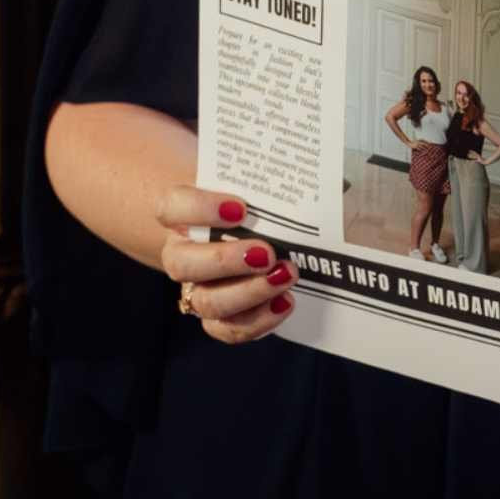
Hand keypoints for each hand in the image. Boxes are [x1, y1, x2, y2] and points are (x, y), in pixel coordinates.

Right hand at [158, 189, 296, 342]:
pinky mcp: (219, 314)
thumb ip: (271, 176)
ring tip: (285, 275)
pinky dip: (257, 321)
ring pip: (206, 302)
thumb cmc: (248, 199)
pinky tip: (285, 302)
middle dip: (225, 260)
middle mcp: (182, 252)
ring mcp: (197, 287)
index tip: (240, 208)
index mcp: (182, 213)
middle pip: (182, 263)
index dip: (200, 209)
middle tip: (266, 252)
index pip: (172, 206)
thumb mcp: (254, 183)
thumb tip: (326, 170)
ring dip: (247, 293)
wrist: (240, 230)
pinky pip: (228, 328)